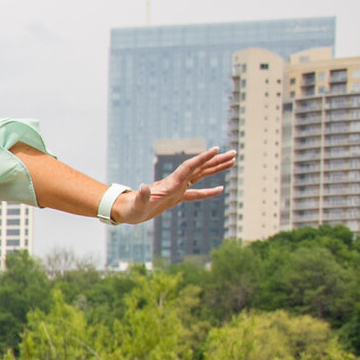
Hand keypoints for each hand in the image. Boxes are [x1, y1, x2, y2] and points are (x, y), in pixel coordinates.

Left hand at [117, 146, 235, 223]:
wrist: (126, 210)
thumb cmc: (130, 208)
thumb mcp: (137, 204)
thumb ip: (141, 196)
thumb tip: (142, 187)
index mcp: (170, 183)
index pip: (190, 167)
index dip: (202, 158)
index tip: (216, 149)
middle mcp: (176, 183)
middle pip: (200, 168)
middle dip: (216, 160)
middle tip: (233, 153)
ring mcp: (177, 189)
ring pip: (201, 176)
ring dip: (215, 169)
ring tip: (231, 162)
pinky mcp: (176, 197)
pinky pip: (196, 192)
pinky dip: (208, 191)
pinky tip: (220, 189)